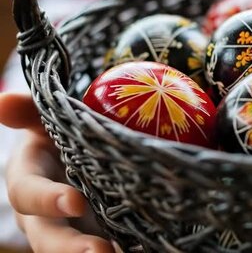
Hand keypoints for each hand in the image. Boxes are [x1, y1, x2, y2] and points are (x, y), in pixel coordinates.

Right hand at [0, 93, 114, 252]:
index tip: (74, 202)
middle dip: (72, 248)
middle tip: (102, 252)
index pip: (28, 194)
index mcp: (28, 183)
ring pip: (77, 250)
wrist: (72, 158)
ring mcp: (70, 231)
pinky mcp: (97, 237)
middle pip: (49, 239)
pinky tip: (150, 251)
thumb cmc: (58, 137)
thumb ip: (29, 112)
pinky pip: (111, 248)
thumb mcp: (45, 122)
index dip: (47, 200)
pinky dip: (129, 251)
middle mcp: (42, 217)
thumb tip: (4, 100)